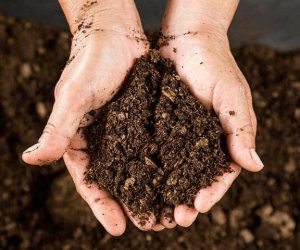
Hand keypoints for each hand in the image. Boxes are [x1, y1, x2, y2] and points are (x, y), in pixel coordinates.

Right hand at [22, 0, 154, 234]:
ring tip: (167, 211)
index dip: (102, 205)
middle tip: (151, 225)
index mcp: (81, 139)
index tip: (118, 228)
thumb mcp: (74, 97)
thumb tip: (30, 160)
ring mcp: (126, 131)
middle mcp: (104, 139)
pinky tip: (178, 177)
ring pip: (139, 167)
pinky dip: (164, 164)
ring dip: (152, 189)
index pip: (90, 180)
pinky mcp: (144, 120)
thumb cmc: (90, 61)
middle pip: (118, 180)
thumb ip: (57, 129)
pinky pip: (154, 146)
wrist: (115, 33)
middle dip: (132, 203)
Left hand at [159, 0, 263, 226]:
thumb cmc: (214, 65)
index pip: (219, 173)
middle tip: (175, 219)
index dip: (211, 192)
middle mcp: (198, 141)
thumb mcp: (232, 96)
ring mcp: (176, 135)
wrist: (186, 41)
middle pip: (193, 178)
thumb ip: (241, 129)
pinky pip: (151, 150)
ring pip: (171, 170)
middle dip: (185, 200)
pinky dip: (147, 168)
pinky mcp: (156, 125)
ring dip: (164, 192)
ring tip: (155, 211)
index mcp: (221, 138)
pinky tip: (138, 183)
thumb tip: (254, 165)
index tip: (198, 207)